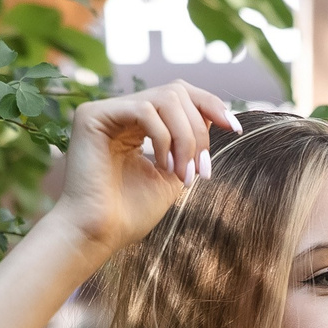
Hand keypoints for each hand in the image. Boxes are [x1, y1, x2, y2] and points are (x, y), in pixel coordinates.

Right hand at [50, 81, 238, 255]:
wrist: (99, 234)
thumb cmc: (131, 213)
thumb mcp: (174, 174)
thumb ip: (190, 145)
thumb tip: (217, 117)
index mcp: (137, 124)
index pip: (180, 95)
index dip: (211, 105)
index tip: (235, 129)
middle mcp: (121, 112)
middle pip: (177, 93)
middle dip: (198, 132)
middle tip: (200, 171)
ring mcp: (105, 111)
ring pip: (165, 99)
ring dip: (185, 138)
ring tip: (182, 174)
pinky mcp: (92, 116)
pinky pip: (144, 110)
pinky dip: (163, 138)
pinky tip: (162, 165)